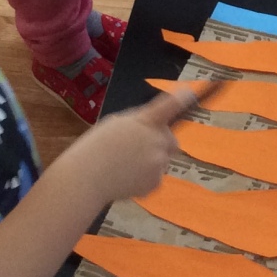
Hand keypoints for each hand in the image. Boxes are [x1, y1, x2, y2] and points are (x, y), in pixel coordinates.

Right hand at [69, 89, 193, 202]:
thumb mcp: (116, 123)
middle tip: (140, 148)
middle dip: (162, 143)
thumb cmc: (96, 147)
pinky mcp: (156, 183)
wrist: (86, 178)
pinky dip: (145, 178)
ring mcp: (159, 163)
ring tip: (125, 165)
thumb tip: (153, 127)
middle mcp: (157, 140)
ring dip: (150, 161)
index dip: (182, 99)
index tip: (190, 93)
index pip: (169, 106)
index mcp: (145, 121)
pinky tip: (126, 178)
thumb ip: (139, 122)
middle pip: (172, 141)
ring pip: (162, 161)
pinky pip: (155, 178)